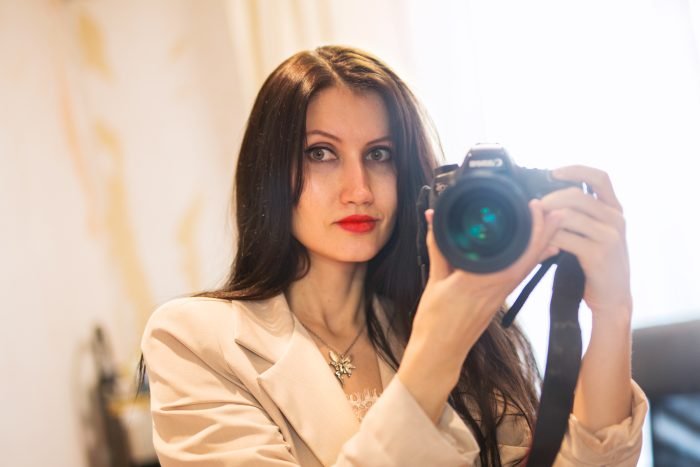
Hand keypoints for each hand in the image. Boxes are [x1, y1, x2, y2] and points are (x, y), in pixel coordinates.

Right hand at [398, 200, 558, 421]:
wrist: (439, 354)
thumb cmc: (434, 322)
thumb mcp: (434, 281)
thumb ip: (438, 248)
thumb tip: (435, 218)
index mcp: (478, 280)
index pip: (511, 252)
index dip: (528, 229)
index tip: (533, 207)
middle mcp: (495, 288)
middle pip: (528, 257)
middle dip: (545, 232)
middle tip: (557, 209)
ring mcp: (499, 295)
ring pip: (528, 266)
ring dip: (543, 244)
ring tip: (556, 224)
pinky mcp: (498, 300)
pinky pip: (520, 275)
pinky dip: (532, 260)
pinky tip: (542, 251)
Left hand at [544, 166, 631, 319]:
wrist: (613, 297)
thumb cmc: (598, 263)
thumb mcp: (595, 233)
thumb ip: (580, 215)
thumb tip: (544, 200)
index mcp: (615, 209)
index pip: (600, 177)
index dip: (576, 170)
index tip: (553, 172)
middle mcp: (616, 219)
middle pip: (576, 196)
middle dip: (549, 199)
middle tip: (534, 208)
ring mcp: (610, 236)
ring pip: (568, 216)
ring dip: (545, 220)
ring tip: (535, 226)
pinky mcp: (599, 254)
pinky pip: (565, 238)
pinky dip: (549, 238)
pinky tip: (544, 243)